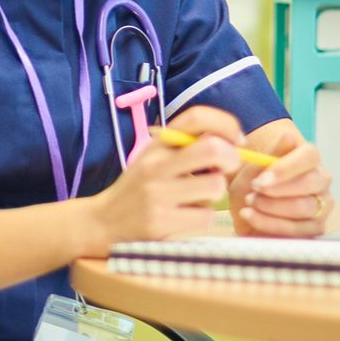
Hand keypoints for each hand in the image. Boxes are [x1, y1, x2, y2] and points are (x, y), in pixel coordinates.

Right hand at [84, 105, 243, 250]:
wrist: (102, 222)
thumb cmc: (139, 189)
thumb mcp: (156, 159)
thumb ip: (188, 149)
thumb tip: (235, 144)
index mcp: (157, 143)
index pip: (197, 117)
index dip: (226, 125)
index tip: (237, 140)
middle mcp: (155, 164)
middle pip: (212, 148)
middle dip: (232, 159)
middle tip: (226, 170)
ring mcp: (157, 193)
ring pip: (215, 186)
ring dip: (215, 194)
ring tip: (198, 198)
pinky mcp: (160, 222)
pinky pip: (204, 216)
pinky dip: (202, 217)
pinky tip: (184, 217)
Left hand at [230, 122, 333, 236]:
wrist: (247, 209)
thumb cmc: (254, 184)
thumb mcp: (253, 169)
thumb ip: (269, 154)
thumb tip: (286, 135)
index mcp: (309, 158)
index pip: (309, 156)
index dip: (285, 168)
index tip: (260, 180)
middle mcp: (321, 181)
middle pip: (311, 182)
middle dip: (278, 191)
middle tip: (252, 193)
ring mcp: (322, 206)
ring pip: (305, 207)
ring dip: (272, 208)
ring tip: (249, 205)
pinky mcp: (316, 229)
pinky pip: (298, 230)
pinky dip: (271, 225)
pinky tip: (252, 218)